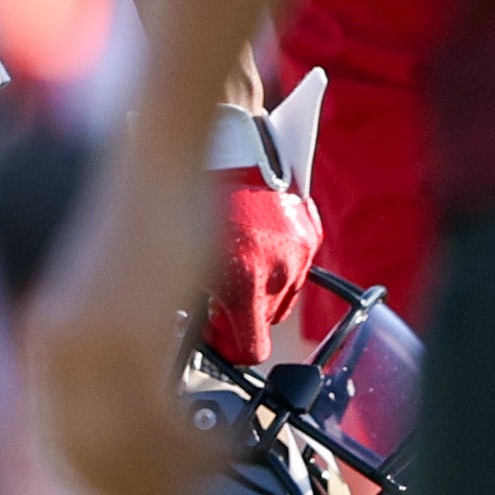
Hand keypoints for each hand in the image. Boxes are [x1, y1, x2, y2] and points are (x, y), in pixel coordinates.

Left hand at [28, 143, 226, 494]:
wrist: (152, 165)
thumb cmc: (145, 225)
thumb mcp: (114, 304)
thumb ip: (111, 359)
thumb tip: (136, 420)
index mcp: (46, 346)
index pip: (63, 450)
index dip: (106, 488)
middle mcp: (57, 351)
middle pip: (93, 463)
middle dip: (147, 492)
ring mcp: (89, 345)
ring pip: (130, 452)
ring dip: (183, 473)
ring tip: (219, 465)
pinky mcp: (130, 336)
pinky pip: (163, 424)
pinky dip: (200, 446)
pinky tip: (225, 441)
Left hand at [205, 117, 326, 370]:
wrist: (225, 143)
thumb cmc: (192, 195)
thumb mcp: (183, 256)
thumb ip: (201, 302)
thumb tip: (203, 327)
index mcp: (243, 282)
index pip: (251, 351)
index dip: (232, 348)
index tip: (220, 340)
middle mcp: (278, 270)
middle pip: (267, 324)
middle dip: (244, 316)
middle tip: (218, 296)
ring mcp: (299, 250)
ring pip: (283, 296)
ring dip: (262, 289)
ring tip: (235, 261)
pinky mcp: (311, 230)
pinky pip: (296, 266)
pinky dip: (277, 262)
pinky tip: (254, 241)